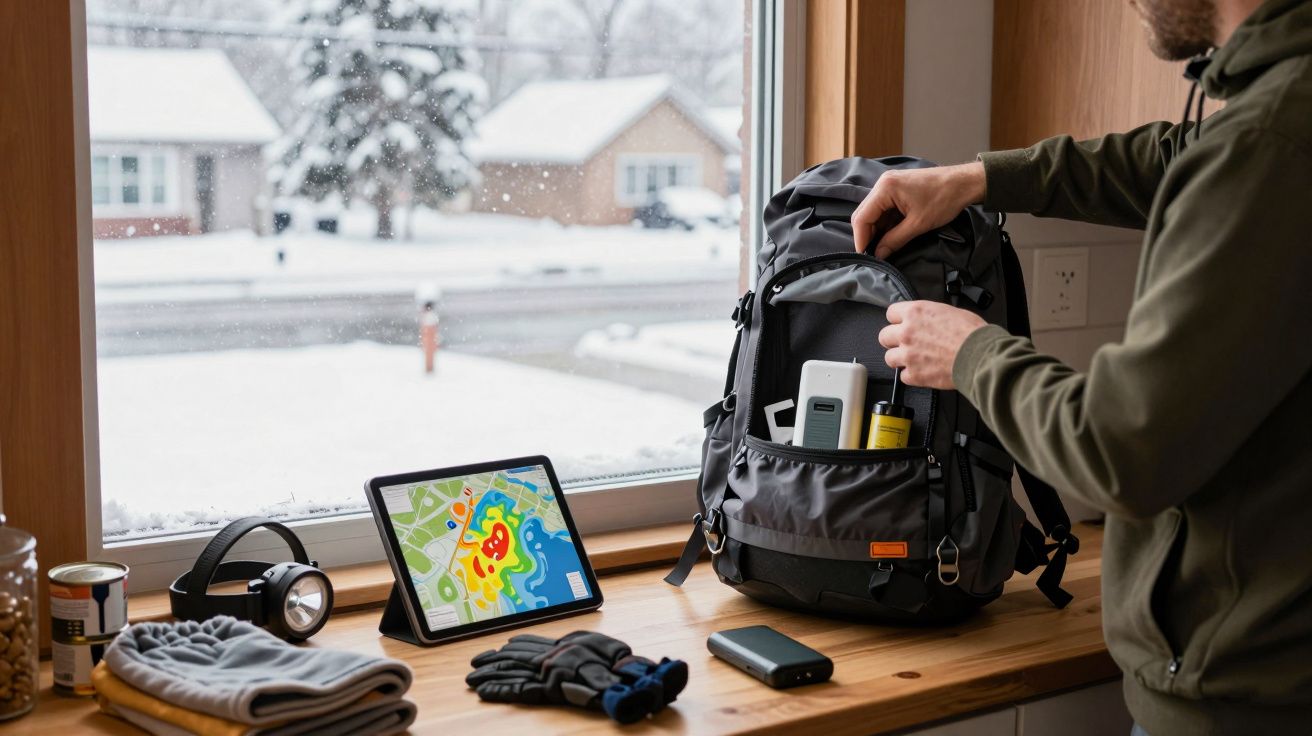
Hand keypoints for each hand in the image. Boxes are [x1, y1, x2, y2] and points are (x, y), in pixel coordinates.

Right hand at [852, 162, 986, 257]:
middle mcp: (883, 183)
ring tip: (883, 246)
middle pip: (864, 213)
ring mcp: (890, 184)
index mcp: (885, 188)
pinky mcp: (897, 188)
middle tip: (873, 253)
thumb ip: (894, 240)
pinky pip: (884, 207)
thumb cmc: (944, 199)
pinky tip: (891, 235)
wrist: (965, 182)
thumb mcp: (918, 224)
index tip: (865, 256)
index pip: (862, 217)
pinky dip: (886, 222)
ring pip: (874, 212)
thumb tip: (879, 254)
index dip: (861, 239)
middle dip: (867, 235)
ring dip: (877, 229)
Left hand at [878, 301, 986, 388]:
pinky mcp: (914, 374)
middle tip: (905, 344)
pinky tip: (923, 371)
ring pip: (889, 358)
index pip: (891, 313)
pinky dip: (912, 376)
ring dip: (900, 359)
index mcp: (915, 313)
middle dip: (893, 340)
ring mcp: (907, 355)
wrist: (980, 355)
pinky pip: (903, 377)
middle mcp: (906, 332)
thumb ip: (930, 316)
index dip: (897, 320)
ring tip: (914, 360)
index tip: (901, 324)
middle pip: (884, 336)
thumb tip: (927, 321)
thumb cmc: (971, 333)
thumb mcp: (949, 311)